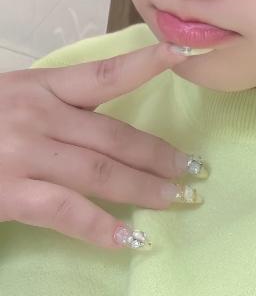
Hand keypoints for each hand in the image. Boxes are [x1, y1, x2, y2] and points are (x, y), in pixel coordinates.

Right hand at [0, 42, 196, 249]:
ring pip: (101, 172)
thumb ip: (47, 106)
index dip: (148, 62)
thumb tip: (96, 122)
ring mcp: (24, 154)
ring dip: (146, 189)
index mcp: (36, 86)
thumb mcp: (5, 100)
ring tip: (180, 200)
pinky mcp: (10, 193)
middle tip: (197, 169)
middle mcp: (35, 114)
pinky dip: (104, 229)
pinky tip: (132, 240)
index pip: (103, 73)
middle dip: (160, 154)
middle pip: (114, 134)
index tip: (186, 54)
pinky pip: (68, 213)